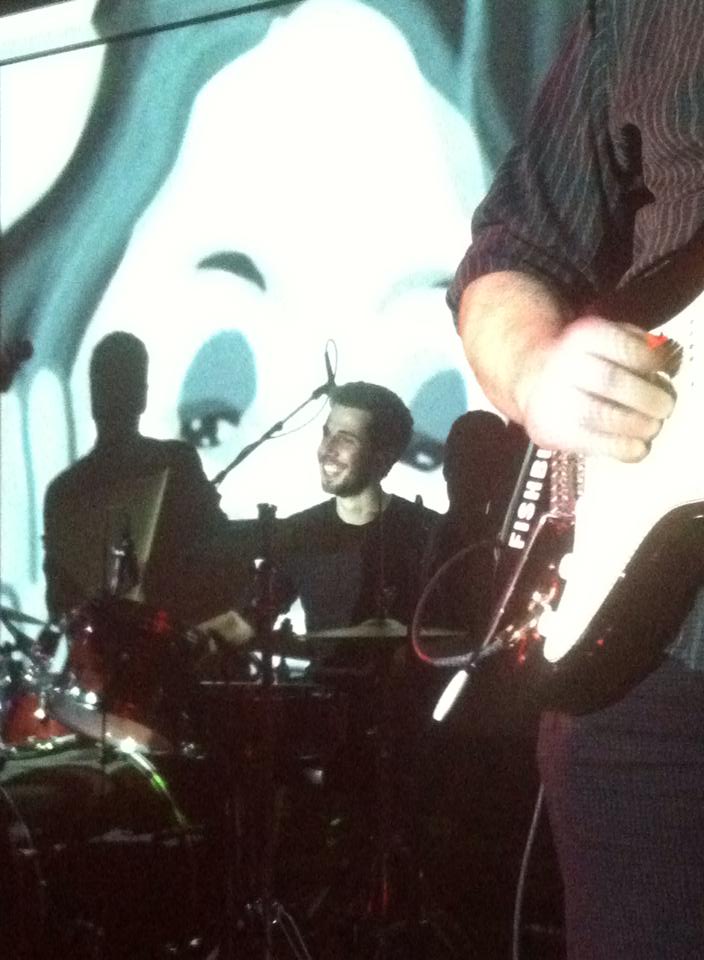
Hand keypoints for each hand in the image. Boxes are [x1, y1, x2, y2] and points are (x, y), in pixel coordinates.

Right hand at [516, 316, 675, 461]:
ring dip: (636, 424)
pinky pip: (590, 443)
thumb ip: (638, 345)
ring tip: (652, 427)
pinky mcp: (550, 431)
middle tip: (664, 406)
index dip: (650, 361)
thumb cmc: (585, 359)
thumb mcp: (608, 339)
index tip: (663, 372)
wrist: (533, 378)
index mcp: (581, 337)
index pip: (621, 346)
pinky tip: (638, 446)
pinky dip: (622, 448)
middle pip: (610, 381)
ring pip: (599, 415)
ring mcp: (552, 399)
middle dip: (646, 397)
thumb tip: (665, 363)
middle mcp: (561, 364)